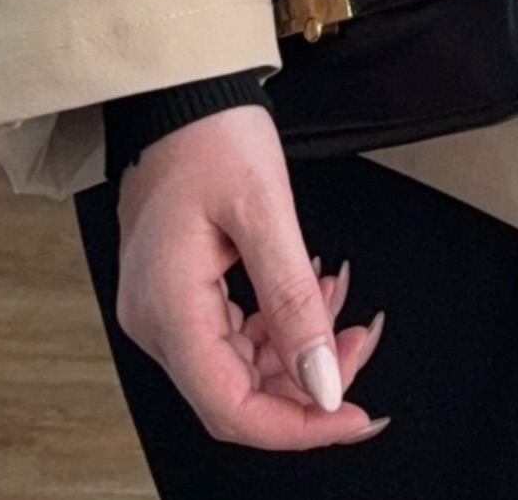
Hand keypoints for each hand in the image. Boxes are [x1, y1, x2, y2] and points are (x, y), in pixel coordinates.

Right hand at [113, 104, 390, 449]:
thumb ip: (294, 304)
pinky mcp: (176, 292)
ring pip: (238, 369)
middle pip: (236, 396)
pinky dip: (277, 327)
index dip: (297, 426)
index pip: (230, 409)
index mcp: (168, 308)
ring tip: (344, 308)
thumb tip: (324, 382)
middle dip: (307, 384)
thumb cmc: (210, 133)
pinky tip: (312, 294)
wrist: (178, 92)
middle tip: (362, 342)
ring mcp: (162, 308)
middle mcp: (155, 321)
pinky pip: (231, 335)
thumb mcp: (265, 211)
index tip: (353, 413)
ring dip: (298, 352)